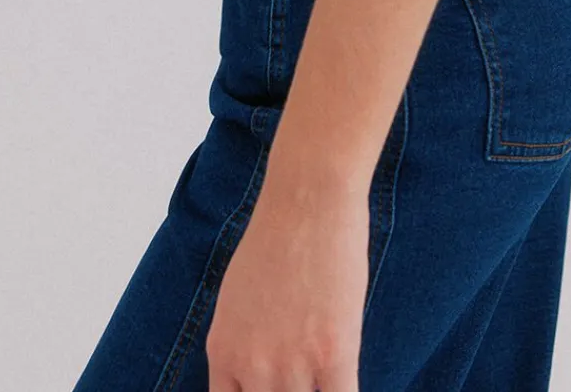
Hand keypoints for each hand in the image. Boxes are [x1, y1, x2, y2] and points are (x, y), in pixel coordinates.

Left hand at [205, 170, 368, 389]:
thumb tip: (258, 377)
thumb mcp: (237, 298)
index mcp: (223, 352)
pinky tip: (347, 379)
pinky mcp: (334, 354)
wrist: (308, 196)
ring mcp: (292, 363)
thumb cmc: (277, 237)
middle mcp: (252, 366)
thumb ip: (243, 346)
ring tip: (327, 372)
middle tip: (303, 381)